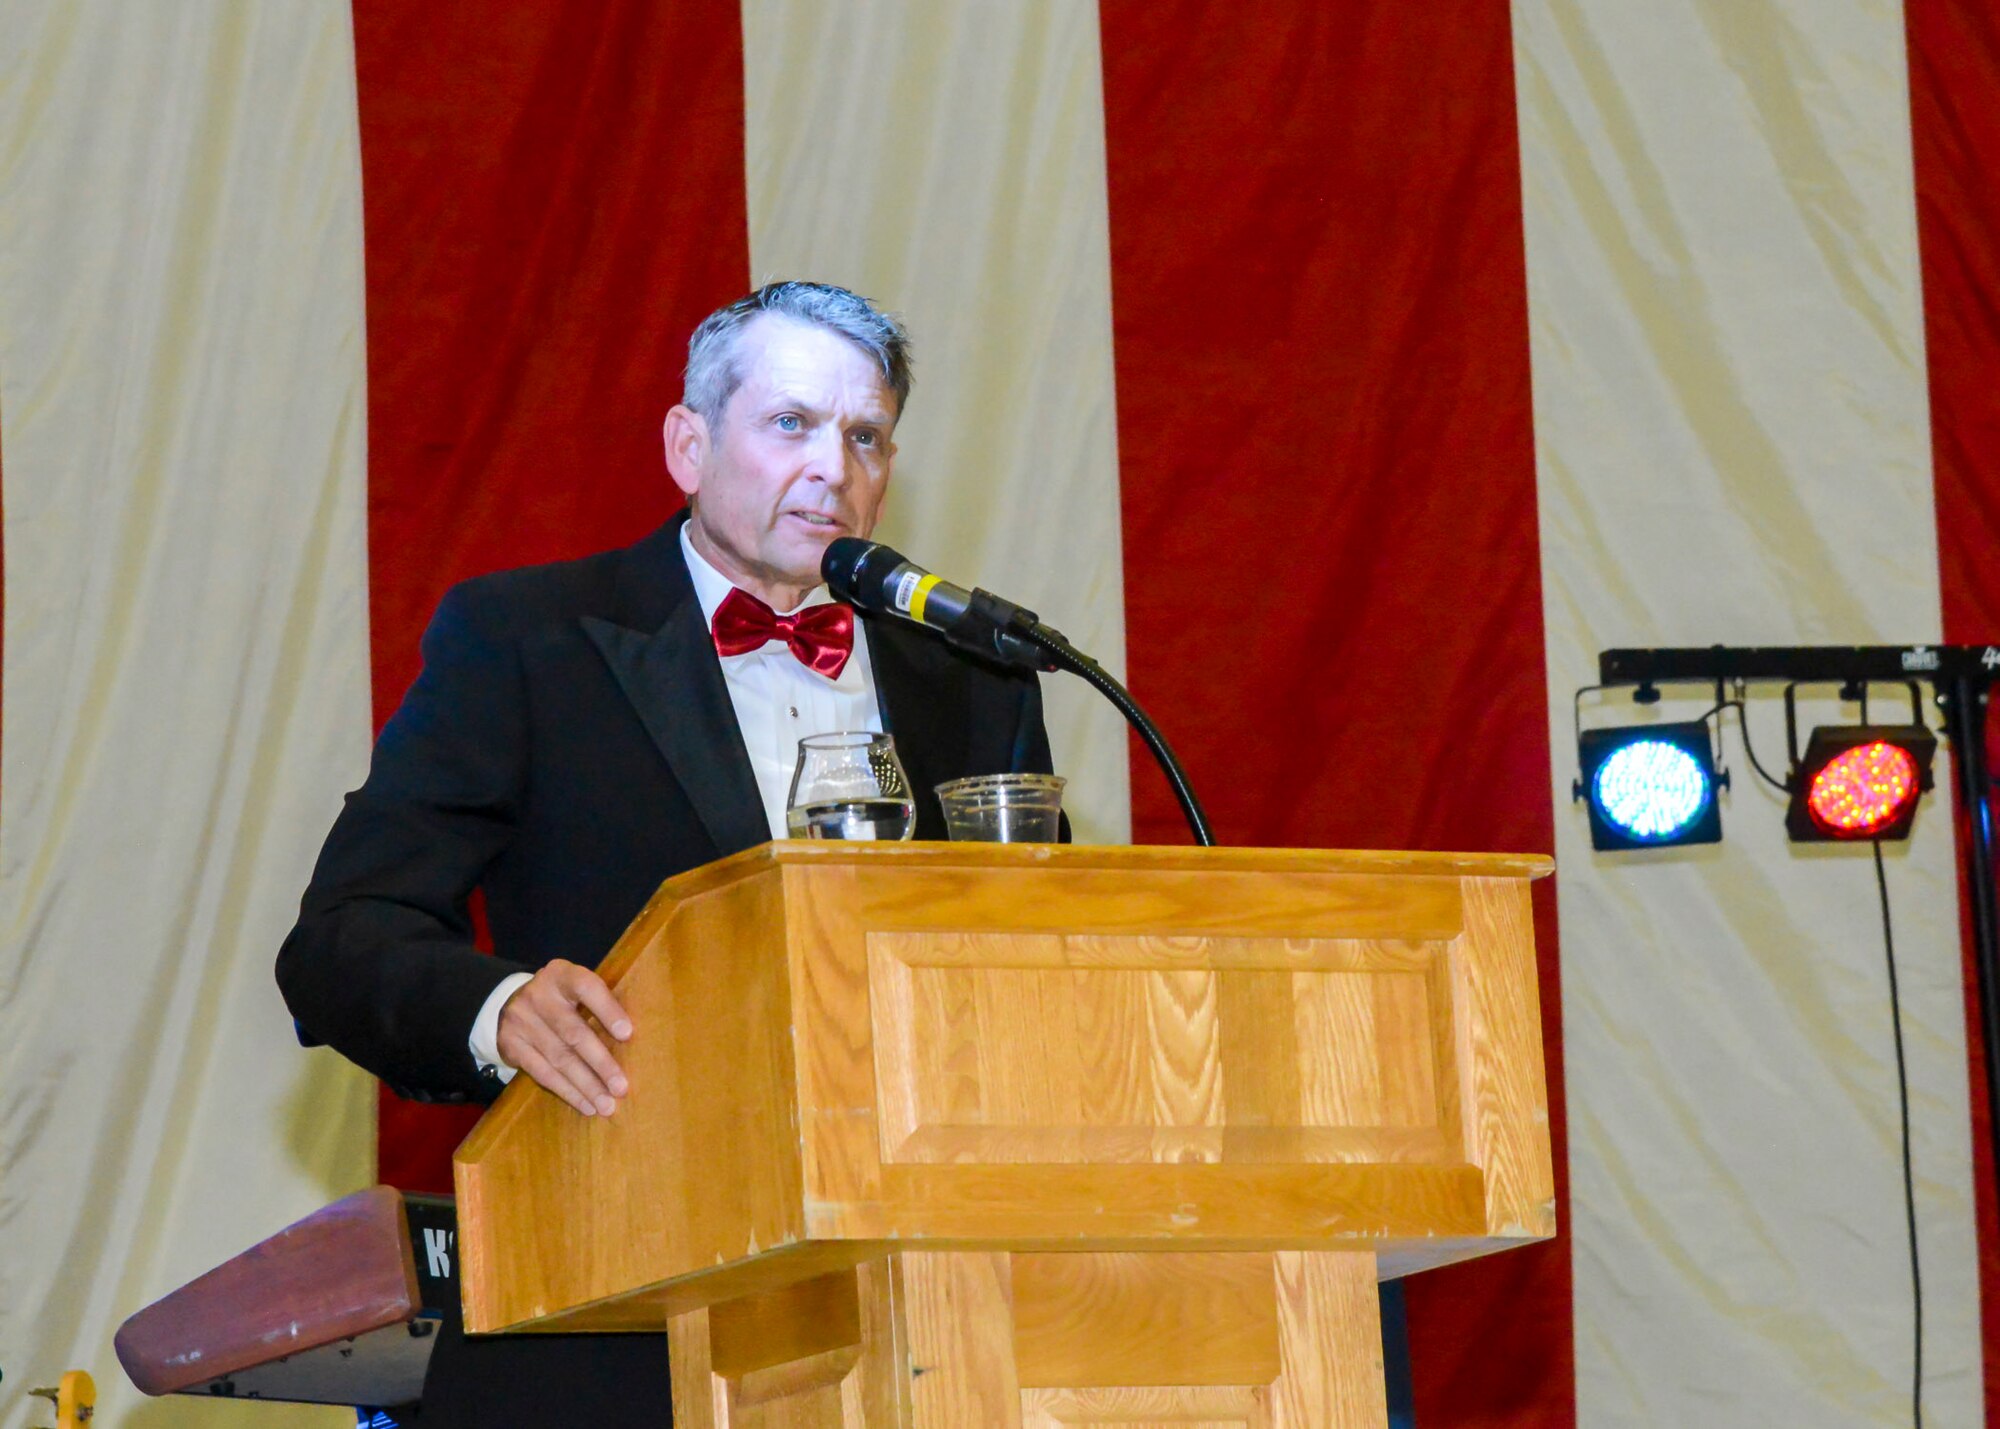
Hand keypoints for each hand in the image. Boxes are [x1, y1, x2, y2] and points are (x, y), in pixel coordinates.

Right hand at [495, 960, 633, 1116]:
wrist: (509, 1004)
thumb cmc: (561, 998)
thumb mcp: (574, 988)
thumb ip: (598, 1003)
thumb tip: (633, 1037)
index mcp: (561, 975)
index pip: (586, 987)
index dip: (607, 1010)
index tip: (627, 1034)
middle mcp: (539, 995)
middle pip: (573, 1033)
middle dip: (600, 1063)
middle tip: (621, 1087)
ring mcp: (521, 1021)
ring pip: (559, 1059)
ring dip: (586, 1085)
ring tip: (606, 1105)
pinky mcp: (511, 1045)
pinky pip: (542, 1073)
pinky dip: (567, 1091)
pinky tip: (585, 1104)